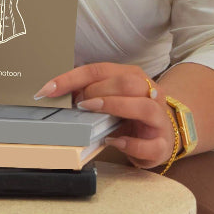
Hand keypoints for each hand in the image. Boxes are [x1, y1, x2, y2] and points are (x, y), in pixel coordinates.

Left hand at [35, 62, 175, 169]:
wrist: (165, 132)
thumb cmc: (131, 113)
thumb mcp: (111, 97)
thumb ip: (90, 92)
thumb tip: (58, 93)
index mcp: (133, 76)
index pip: (100, 70)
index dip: (71, 78)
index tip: (48, 89)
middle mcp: (149, 93)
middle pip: (126, 82)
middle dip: (97, 91)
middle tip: (78, 103)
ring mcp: (159, 118)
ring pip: (143, 106)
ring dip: (113, 107)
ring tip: (91, 111)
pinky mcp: (163, 144)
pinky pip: (149, 144)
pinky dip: (129, 143)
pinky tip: (113, 141)